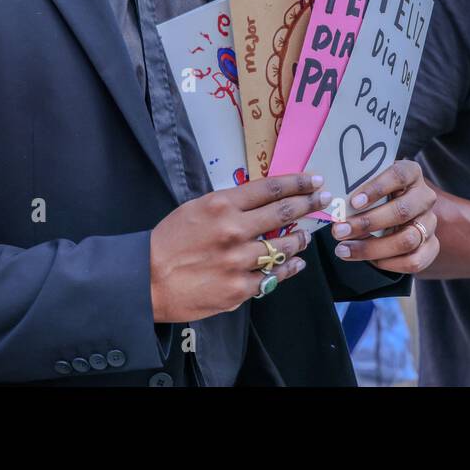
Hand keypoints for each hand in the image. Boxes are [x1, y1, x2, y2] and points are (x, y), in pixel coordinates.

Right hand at [150, 174, 329, 323]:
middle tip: (323, 199)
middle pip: (284, 212)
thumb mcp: (196, 209)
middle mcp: (234, 231)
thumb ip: (229, 205)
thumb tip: (261, 201)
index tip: (314, 180)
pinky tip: (295, 263)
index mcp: (222, 205)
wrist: (145, 280)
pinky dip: (288, 268)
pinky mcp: (239, 289)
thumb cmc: (168, 242)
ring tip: (305, 235)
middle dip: (309, 203)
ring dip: (300, 239)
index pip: (270, 188)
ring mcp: (239, 262)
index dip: (297, 182)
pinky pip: (274, 277)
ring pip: (285, 246)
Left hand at [329, 159, 438, 273]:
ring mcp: (430, 223)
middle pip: (401, 211)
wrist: (399, 213)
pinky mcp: (432, 246)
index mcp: (412, 173)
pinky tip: (368, 261)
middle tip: (338, 231)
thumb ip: (357, 188)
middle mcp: (424, 197)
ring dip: (372, 248)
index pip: (399, 175)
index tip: (353, 202)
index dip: (376, 188)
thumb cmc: (376, 194)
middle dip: (367, 223)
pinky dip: (388, 263)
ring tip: (344, 249)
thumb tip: (333, 204)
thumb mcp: (370, 184)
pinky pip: (415, 261)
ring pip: (407, 240)